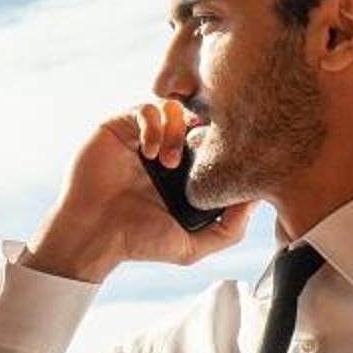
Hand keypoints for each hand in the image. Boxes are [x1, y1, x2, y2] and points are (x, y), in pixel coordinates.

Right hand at [22, 101, 254, 282]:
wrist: (95, 234)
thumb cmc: (139, 241)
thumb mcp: (192, 245)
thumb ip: (229, 229)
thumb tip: (257, 200)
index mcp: (183, 171)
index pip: (211, 141)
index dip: (220, 143)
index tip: (221, 158)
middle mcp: (164, 148)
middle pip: (196, 117)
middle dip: (201, 132)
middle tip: (196, 155)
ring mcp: (141, 135)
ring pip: (173, 107)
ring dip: (176, 131)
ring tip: (168, 161)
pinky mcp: (119, 126)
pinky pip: (145, 107)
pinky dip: (153, 126)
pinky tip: (149, 153)